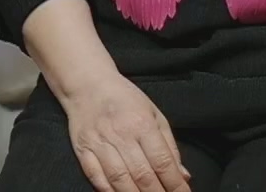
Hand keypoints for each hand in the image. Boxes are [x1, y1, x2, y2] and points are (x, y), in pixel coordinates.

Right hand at [55, 72, 192, 191]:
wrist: (87, 84)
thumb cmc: (124, 99)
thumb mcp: (154, 114)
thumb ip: (169, 146)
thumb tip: (183, 175)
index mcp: (142, 123)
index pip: (162, 162)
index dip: (174, 184)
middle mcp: (121, 134)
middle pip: (142, 174)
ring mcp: (99, 142)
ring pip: (119, 179)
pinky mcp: (82, 149)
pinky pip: (95, 176)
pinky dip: (108, 190)